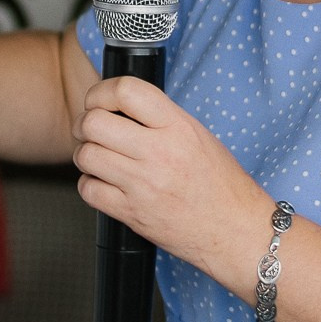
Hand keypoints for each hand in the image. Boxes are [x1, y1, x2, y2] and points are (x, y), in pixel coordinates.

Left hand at [71, 76, 269, 287]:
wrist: (235, 230)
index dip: (103, 92)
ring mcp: (143, 185)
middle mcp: (159, 153)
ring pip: (86, 155)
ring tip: (99, 157)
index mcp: (178, 127)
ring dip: (86, 154)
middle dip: (85, 123)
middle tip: (91, 129)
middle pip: (93, 123)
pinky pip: (88, 190)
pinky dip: (90, 184)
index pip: (126, 91)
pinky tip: (104, 183)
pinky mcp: (132, 214)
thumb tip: (120, 105)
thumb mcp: (198, 136)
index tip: (100, 100)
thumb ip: (160, 118)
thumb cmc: (221, 184)